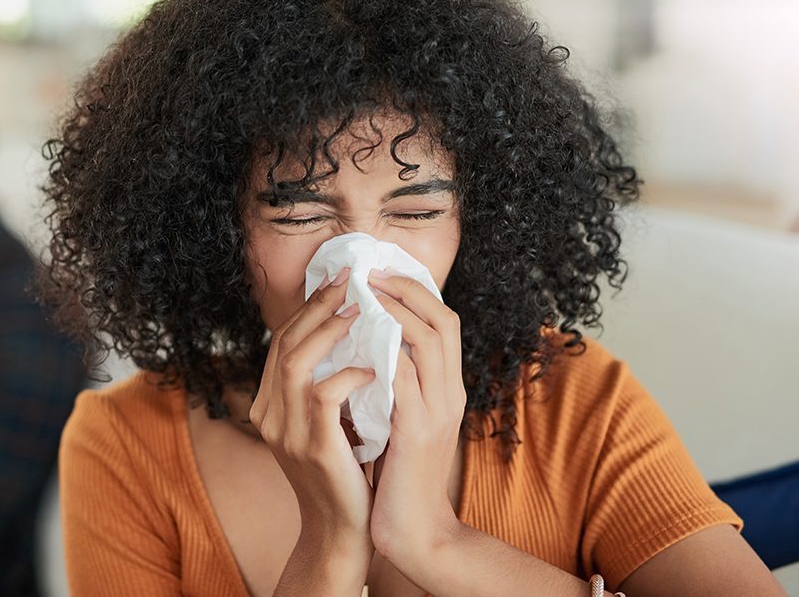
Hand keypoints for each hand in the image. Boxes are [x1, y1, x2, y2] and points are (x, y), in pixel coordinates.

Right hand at [249, 268, 375, 557]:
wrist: (342, 530)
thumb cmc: (344, 470)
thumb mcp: (325, 422)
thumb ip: (324, 383)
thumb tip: (349, 332)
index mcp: (269, 404)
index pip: (282, 342)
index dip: (309, 309)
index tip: (339, 282)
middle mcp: (268, 414)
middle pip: (284, 343)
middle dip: (318, 307)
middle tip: (351, 282)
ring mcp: (285, 432)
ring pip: (296, 362)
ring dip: (330, 331)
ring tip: (361, 311)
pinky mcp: (311, 447)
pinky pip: (324, 396)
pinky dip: (349, 375)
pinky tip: (372, 367)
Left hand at [366, 271, 467, 565]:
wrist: (413, 531)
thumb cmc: (397, 476)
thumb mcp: (398, 421)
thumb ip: (390, 386)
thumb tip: (361, 348)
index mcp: (445, 390)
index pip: (444, 324)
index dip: (415, 293)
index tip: (380, 274)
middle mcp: (448, 394)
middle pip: (443, 321)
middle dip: (406, 290)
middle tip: (368, 273)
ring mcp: (437, 412)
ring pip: (429, 342)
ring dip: (395, 311)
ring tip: (362, 294)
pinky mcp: (417, 432)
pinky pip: (406, 379)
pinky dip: (383, 353)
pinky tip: (357, 340)